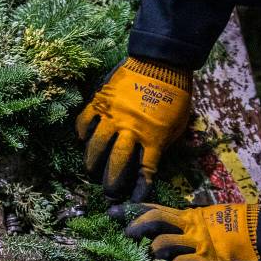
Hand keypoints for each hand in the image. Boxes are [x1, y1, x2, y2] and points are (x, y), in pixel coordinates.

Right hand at [75, 58, 191, 200]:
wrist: (161, 61)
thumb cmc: (175, 94)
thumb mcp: (177, 123)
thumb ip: (164, 142)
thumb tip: (153, 160)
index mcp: (152, 138)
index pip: (144, 171)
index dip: (138, 188)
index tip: (133, 199)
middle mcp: (129, 130)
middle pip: (116, 163)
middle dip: (110, 182)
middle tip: (107, 192)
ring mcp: (112, 116)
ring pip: (96, 145)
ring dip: (92, 161)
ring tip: (90, 170)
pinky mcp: (101, 101)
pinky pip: (85, 120)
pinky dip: (83, 131)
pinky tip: (83, 139)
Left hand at [122, 202, 260, 260]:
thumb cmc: (245, 227)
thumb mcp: (215, 219)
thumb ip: (193, 224)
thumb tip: (172, 226)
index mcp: (192, 216)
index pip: (156, 209)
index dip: (132, 210)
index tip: (110, 211)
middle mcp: (192, 227)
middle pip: (154, 221)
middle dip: (135, 228)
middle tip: (123, 236)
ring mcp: (200, 245)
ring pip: (163, 244)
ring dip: (152, 254)